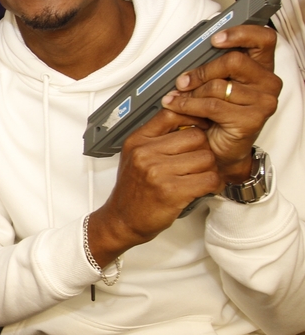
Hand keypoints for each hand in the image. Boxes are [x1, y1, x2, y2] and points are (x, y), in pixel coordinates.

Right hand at [89, 109, 219, 264]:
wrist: (122, 219)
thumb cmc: (133, 189)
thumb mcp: (135, 156)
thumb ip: (157, 137)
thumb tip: (190, 120)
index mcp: (137, 141)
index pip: (172, 114)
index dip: (193, 118)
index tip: (200, 127)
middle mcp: (145, 153)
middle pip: (196, 136)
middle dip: (204, 150)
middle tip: (200, 162)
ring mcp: (157, 172)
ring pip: (207, 158)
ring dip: (210, 169)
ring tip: (201, 177)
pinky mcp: (171, 192)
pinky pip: (209, 179)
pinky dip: (214, 185)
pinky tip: (206, 188)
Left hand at [161, 24, 280, 181]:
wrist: (219, 150)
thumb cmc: (216, 116)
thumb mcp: (213, 86)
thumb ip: (211, 68)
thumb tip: (190, 53)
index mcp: (261, 68)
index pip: (263, 39)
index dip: (240, 33)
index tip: (216, 38)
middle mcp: (268, 82)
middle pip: (234, 60)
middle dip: (202, 70)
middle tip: (182, 80)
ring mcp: (263, 102)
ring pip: (218, 85)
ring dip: (190, 92)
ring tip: (176, 97)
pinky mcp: (252, 119)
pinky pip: (212, 105)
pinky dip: (188, 105)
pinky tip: (176, 105)